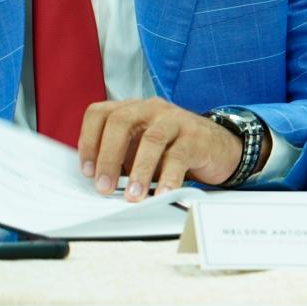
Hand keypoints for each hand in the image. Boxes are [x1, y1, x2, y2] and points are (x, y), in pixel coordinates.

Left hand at [78, 99, 246, 200]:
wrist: (219, 147)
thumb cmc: (174, 149)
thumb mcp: (141, 149)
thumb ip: (122, 157)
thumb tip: (99, 181)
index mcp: (133, 110)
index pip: (101, 114)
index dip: (89, 141)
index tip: (87, 171)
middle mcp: (151, 109)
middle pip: (120, 122)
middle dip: (108, 157)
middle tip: (104, 187)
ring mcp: (175, 120)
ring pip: (151, 139)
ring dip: (138, 171)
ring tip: (133, 196)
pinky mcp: (196, 137)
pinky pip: (179, 157)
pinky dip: (168, 178)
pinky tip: (163, 194)